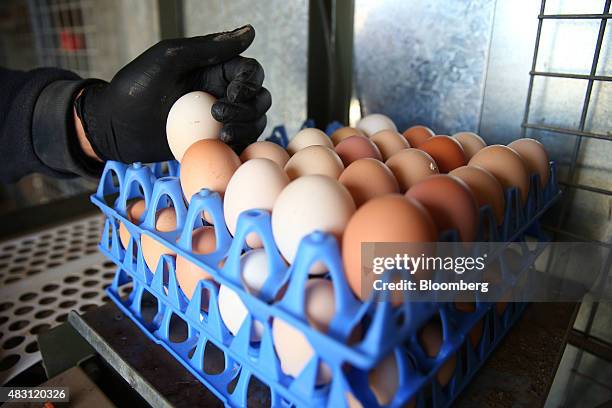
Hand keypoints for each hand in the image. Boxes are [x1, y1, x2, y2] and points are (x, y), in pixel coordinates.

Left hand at [74, 25, 269, 162]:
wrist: (114, 128)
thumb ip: (209, 47)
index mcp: (214, 69)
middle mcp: (221, 93)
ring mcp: (218, 120)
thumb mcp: (170, 58)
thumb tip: (250, 31)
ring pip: (254, 122)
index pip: (251, 71)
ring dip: (247, 127)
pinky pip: (241, 143)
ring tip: (221, 133)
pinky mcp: (213, 143)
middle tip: (219, 114)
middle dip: (249, 107)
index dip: (249, 81)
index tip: (232, 92)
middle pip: (259, 98)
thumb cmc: (135, 88)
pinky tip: (222, 143)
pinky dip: (241, 144)